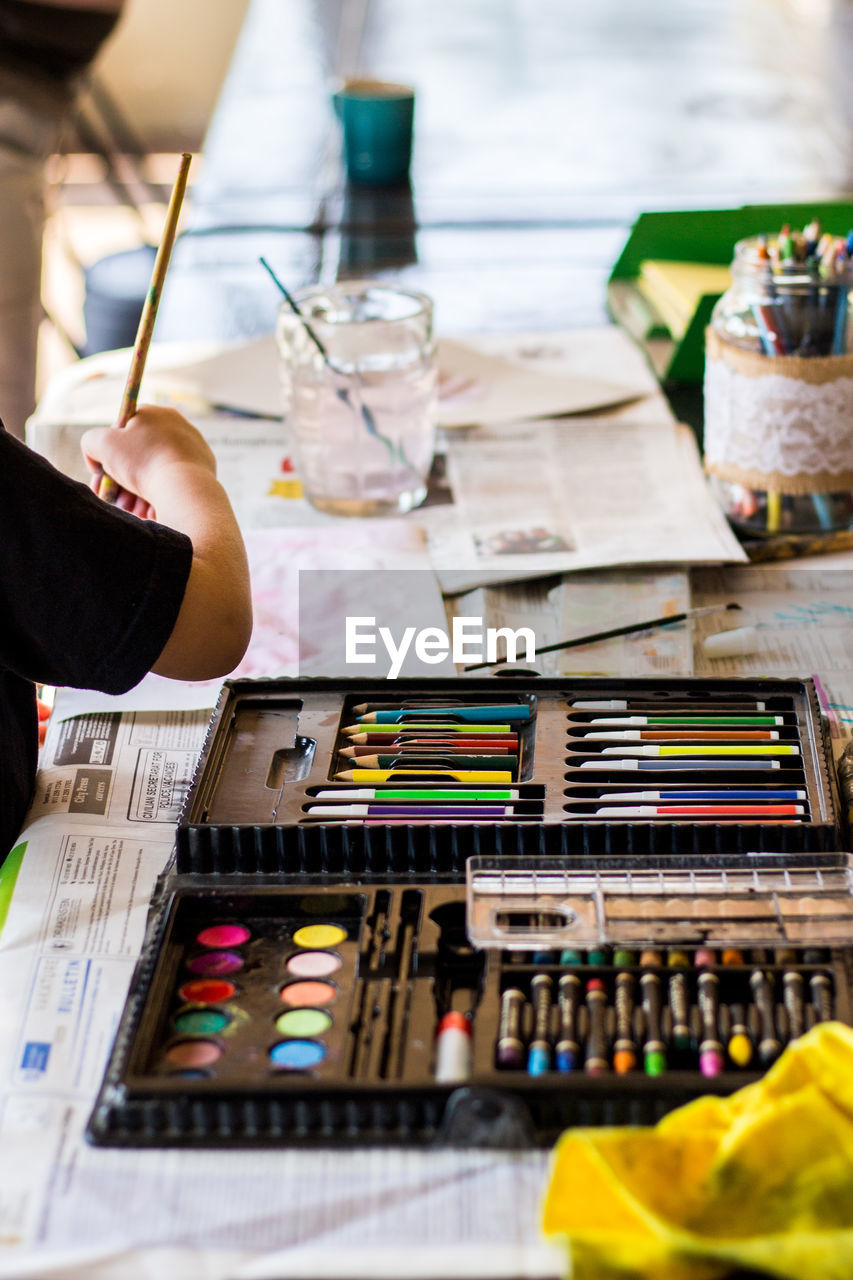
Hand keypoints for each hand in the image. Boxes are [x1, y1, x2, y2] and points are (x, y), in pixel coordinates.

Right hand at [81, 406, 216, 517]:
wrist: (185, 489)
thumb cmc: (143, 462)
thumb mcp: (102, 444)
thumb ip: (90, 442)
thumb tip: (96, 458)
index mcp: (157, 414)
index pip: (123, 432)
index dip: (108, 454)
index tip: (101, 475)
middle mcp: (179, 429)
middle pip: (140, 457)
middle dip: (122, 481)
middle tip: (114, 500)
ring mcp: (195, 451)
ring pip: (156, 474)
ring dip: (138, 494)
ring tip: (132, 511)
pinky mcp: (204, 474)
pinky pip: (174, 485)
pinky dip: (160, 498)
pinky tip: (152, 513)